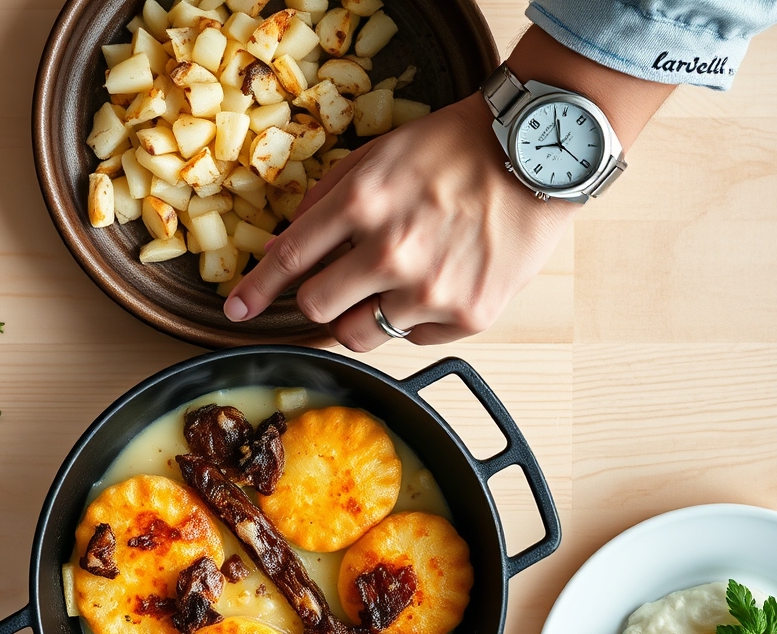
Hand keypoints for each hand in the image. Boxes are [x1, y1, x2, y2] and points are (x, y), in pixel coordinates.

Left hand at [223, 92, 577, 350]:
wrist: (539, 157)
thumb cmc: (459, 149)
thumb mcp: (381, 153)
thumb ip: (329, 196)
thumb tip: (291, 238)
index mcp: (363, 203)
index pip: (290, 260)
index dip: (255, 290)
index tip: (238, 311)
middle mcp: (392, 252)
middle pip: (317, 309)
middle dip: (318, 300)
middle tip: (339, 285)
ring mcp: (430, 290)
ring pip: (361, 334)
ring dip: (365, 313)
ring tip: (399, 281)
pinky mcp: (467, 316)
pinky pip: (414, 340)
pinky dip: (416, 320)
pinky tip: (440, 283)